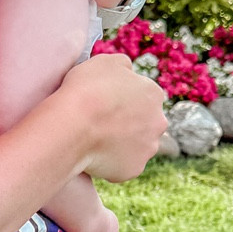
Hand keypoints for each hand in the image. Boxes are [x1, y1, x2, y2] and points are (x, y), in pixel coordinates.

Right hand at [60, 53, 166, 181]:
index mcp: (153, 93)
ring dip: (122, 144)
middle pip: (145, 123)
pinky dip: (111, 163)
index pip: (143, 97)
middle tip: (102, 124)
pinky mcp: (134, 169)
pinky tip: (94, 155)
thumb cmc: (86, 90)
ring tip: (96, 140)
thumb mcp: (104, 62)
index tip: (105, 104)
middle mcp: (158, 121)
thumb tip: (127, 71)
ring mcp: (148, 148)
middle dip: (128, 124)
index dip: (122, 100)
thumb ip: (122, 66)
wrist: (74, 126)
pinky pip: (123, 165)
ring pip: (137, 146)